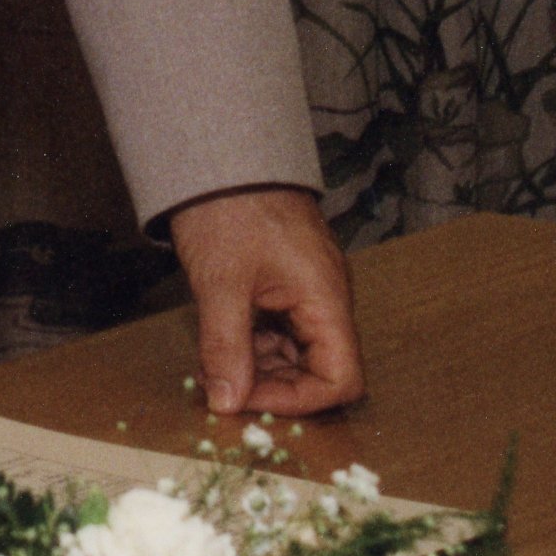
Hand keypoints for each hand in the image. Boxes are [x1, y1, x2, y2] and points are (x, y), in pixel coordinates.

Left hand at [164, 185, 363, 417]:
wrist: (218, 154)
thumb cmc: (229, 206)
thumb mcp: (222, 283)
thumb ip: (225, 347)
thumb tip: (227, 401)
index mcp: (326, 298)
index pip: (341, 376)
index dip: (300, 400)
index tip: (250, 400)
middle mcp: (324, 298)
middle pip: (317, 368)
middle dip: (272, 385)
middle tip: (222, 387)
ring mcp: (304, 291)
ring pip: (294, 352)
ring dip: (257, 366)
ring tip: (214, 364)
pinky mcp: (283, 284)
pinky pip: (277, 330)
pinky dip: (251, 344)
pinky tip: (219, 343)